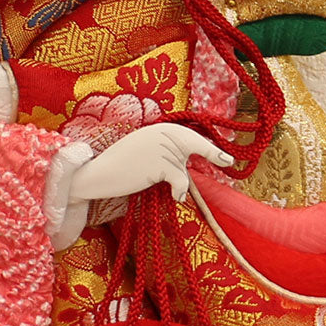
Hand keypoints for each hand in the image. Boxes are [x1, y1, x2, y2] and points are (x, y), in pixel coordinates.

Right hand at [68, 123, 232, 204]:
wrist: (98, 174)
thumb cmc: (118, 168)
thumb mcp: (143, 154)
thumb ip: (163, 152)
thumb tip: (186, 164)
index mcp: (158, 129)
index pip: (187, 134)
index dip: (207, 145)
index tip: (225, 156)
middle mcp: (162, 132)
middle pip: (193, 145)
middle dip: (211, 154)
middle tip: (227, 161)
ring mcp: (162, 146)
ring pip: (184, 168)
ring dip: (179, 182)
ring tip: (167, 189)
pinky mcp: (162, 162)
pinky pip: (180, 180)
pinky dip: (179, 190)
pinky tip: (174, 197)